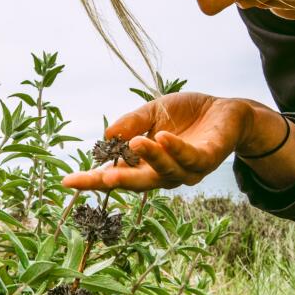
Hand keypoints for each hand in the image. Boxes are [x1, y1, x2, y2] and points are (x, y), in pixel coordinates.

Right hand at [62, 92, 291, 191]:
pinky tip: (162, 138)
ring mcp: (187, 170)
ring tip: (137, 143)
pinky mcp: (208, 159)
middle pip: (138, 184)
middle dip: (119, 182)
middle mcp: (166, 173)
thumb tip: (107, 135)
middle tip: (101, 178)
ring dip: (150, 158)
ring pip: (166, 172)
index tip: (67, 182)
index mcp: (147, 165)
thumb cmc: (187, 114)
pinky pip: (190, 159)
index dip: (93, 180)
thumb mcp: (153, 113)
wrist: (227, 111)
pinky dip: (175, 150)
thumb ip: (131, 124)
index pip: (116, 175)